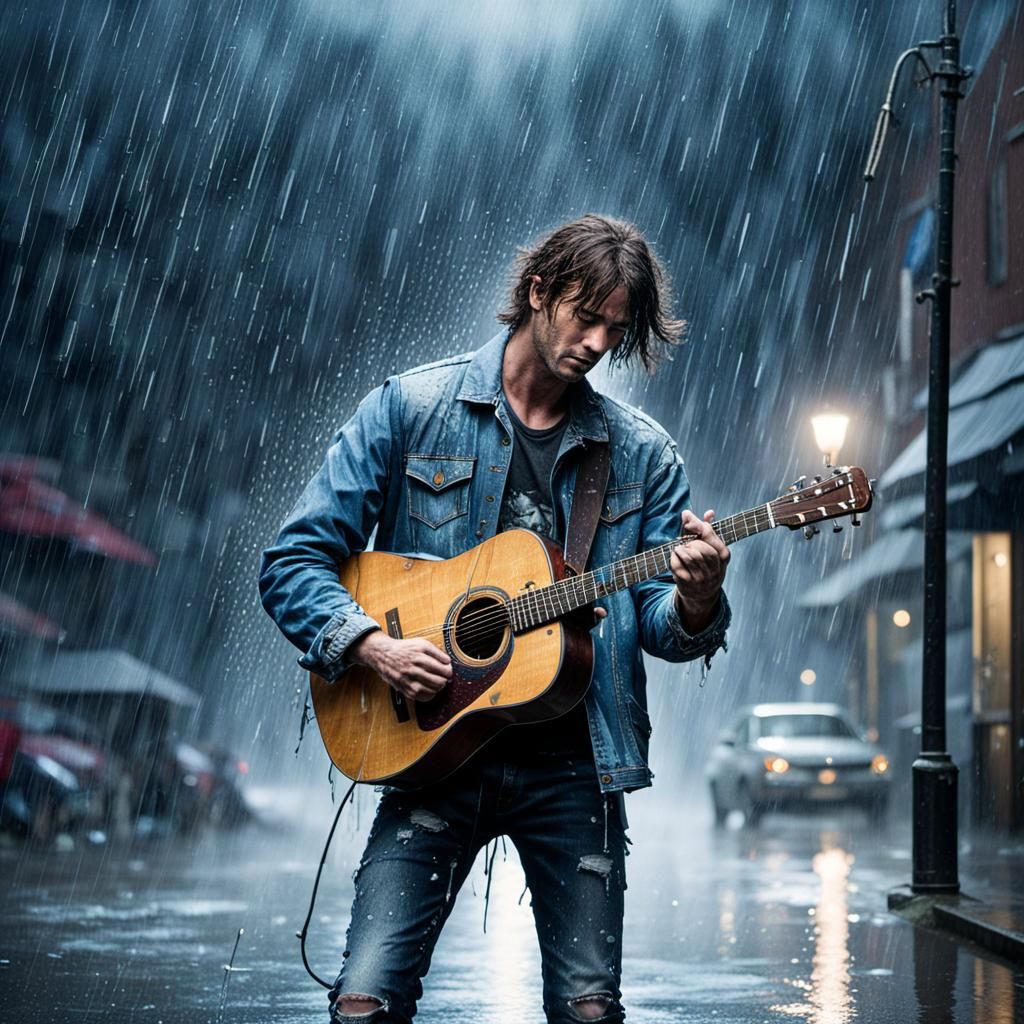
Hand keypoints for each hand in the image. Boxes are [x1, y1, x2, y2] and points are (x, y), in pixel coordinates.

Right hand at [349, 630, 451, 701]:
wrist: (383, 654)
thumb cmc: (404, 649)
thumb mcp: (421, 643)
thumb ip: (436, 652)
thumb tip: (448, 662)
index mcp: (420, 656)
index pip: (443, 669)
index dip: (449, 670)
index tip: (448, 669)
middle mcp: (414, 669)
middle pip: (439, 681)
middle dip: (445, 680)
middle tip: (445, 677)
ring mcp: (409, 680)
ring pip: (432, 690)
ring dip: (439, 687)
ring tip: (438, 682)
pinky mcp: (405, 689)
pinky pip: (422, 697)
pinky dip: (430, 694)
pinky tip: (430, 688)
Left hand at [671, 509, 729, 631]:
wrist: (701, 594)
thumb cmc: (705, 564)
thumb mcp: (709, 547)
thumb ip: (703, 529)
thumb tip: (703, 512)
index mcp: (724, 556)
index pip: (710, 535)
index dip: (697, 524)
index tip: (686, 516)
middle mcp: (716, 569)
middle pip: (701, 546)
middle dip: (690, 540)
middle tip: (686, 541)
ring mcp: (702, 578)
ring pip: (690, 555)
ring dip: (682, 548)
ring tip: (680, 548)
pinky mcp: (687, 583)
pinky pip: (678, 564)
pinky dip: (674, 557)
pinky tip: (676, 555)